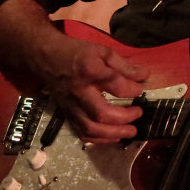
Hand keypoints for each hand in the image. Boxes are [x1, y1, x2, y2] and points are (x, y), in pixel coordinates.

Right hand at [0, 0, 148, 142]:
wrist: (45, 56)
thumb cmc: (76, 52)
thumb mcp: (102, 51)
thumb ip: (123, 65)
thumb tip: (144, 76)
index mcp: (89, 71)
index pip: (115, 85)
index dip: (132, 90)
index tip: (141, 90)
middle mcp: (79, 91)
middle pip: (101, 114)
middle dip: (124, 119)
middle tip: (138, 115)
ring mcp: (70, 105)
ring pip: (90, 128)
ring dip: (113, 134)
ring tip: (130, 132)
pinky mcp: (66, 113)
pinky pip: (81, 132)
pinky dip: (98, 139)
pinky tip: (112, 137)